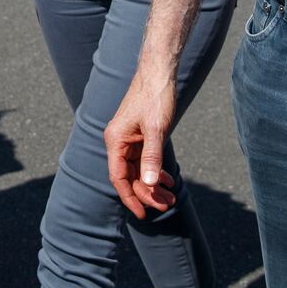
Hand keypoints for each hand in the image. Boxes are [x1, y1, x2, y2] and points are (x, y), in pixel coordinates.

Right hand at [104, 71, 179, 218]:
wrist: (158, 73)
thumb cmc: (154, 97)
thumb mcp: (156, 130)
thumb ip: (152, 158)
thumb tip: (149, 184)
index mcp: (115, 140)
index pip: (119, 177)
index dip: (130, 197)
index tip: (143, 215)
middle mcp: (118, 141)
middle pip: (129, 177)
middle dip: (147, 193)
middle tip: (167, 205)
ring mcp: (128, 139)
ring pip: (138, 170)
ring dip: (152, 185)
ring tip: (170, 198)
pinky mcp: (139, 135)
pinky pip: (144, 160)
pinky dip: (155, 172)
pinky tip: (167, 180)